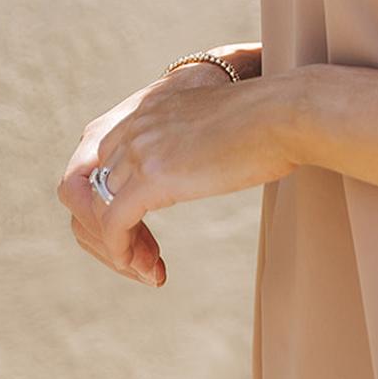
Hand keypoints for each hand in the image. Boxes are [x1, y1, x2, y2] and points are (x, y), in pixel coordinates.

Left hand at [69, 68, 305, 279]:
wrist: (284, 113)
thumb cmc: (271, 122)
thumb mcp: (214, 126)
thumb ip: (191, 140)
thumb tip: (205, 158)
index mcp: (146, 109)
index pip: (103, 162)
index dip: (116, 201)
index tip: (146, 231)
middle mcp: (133, 125)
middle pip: (92, 189)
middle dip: (111, 228)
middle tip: (142, 259)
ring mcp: (138, 149)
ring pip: (99, 211)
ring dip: (119, 246)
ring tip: (148, 269)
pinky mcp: (150, 177)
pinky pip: (113, 224)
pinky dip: (120, 250)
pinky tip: (140, 267)